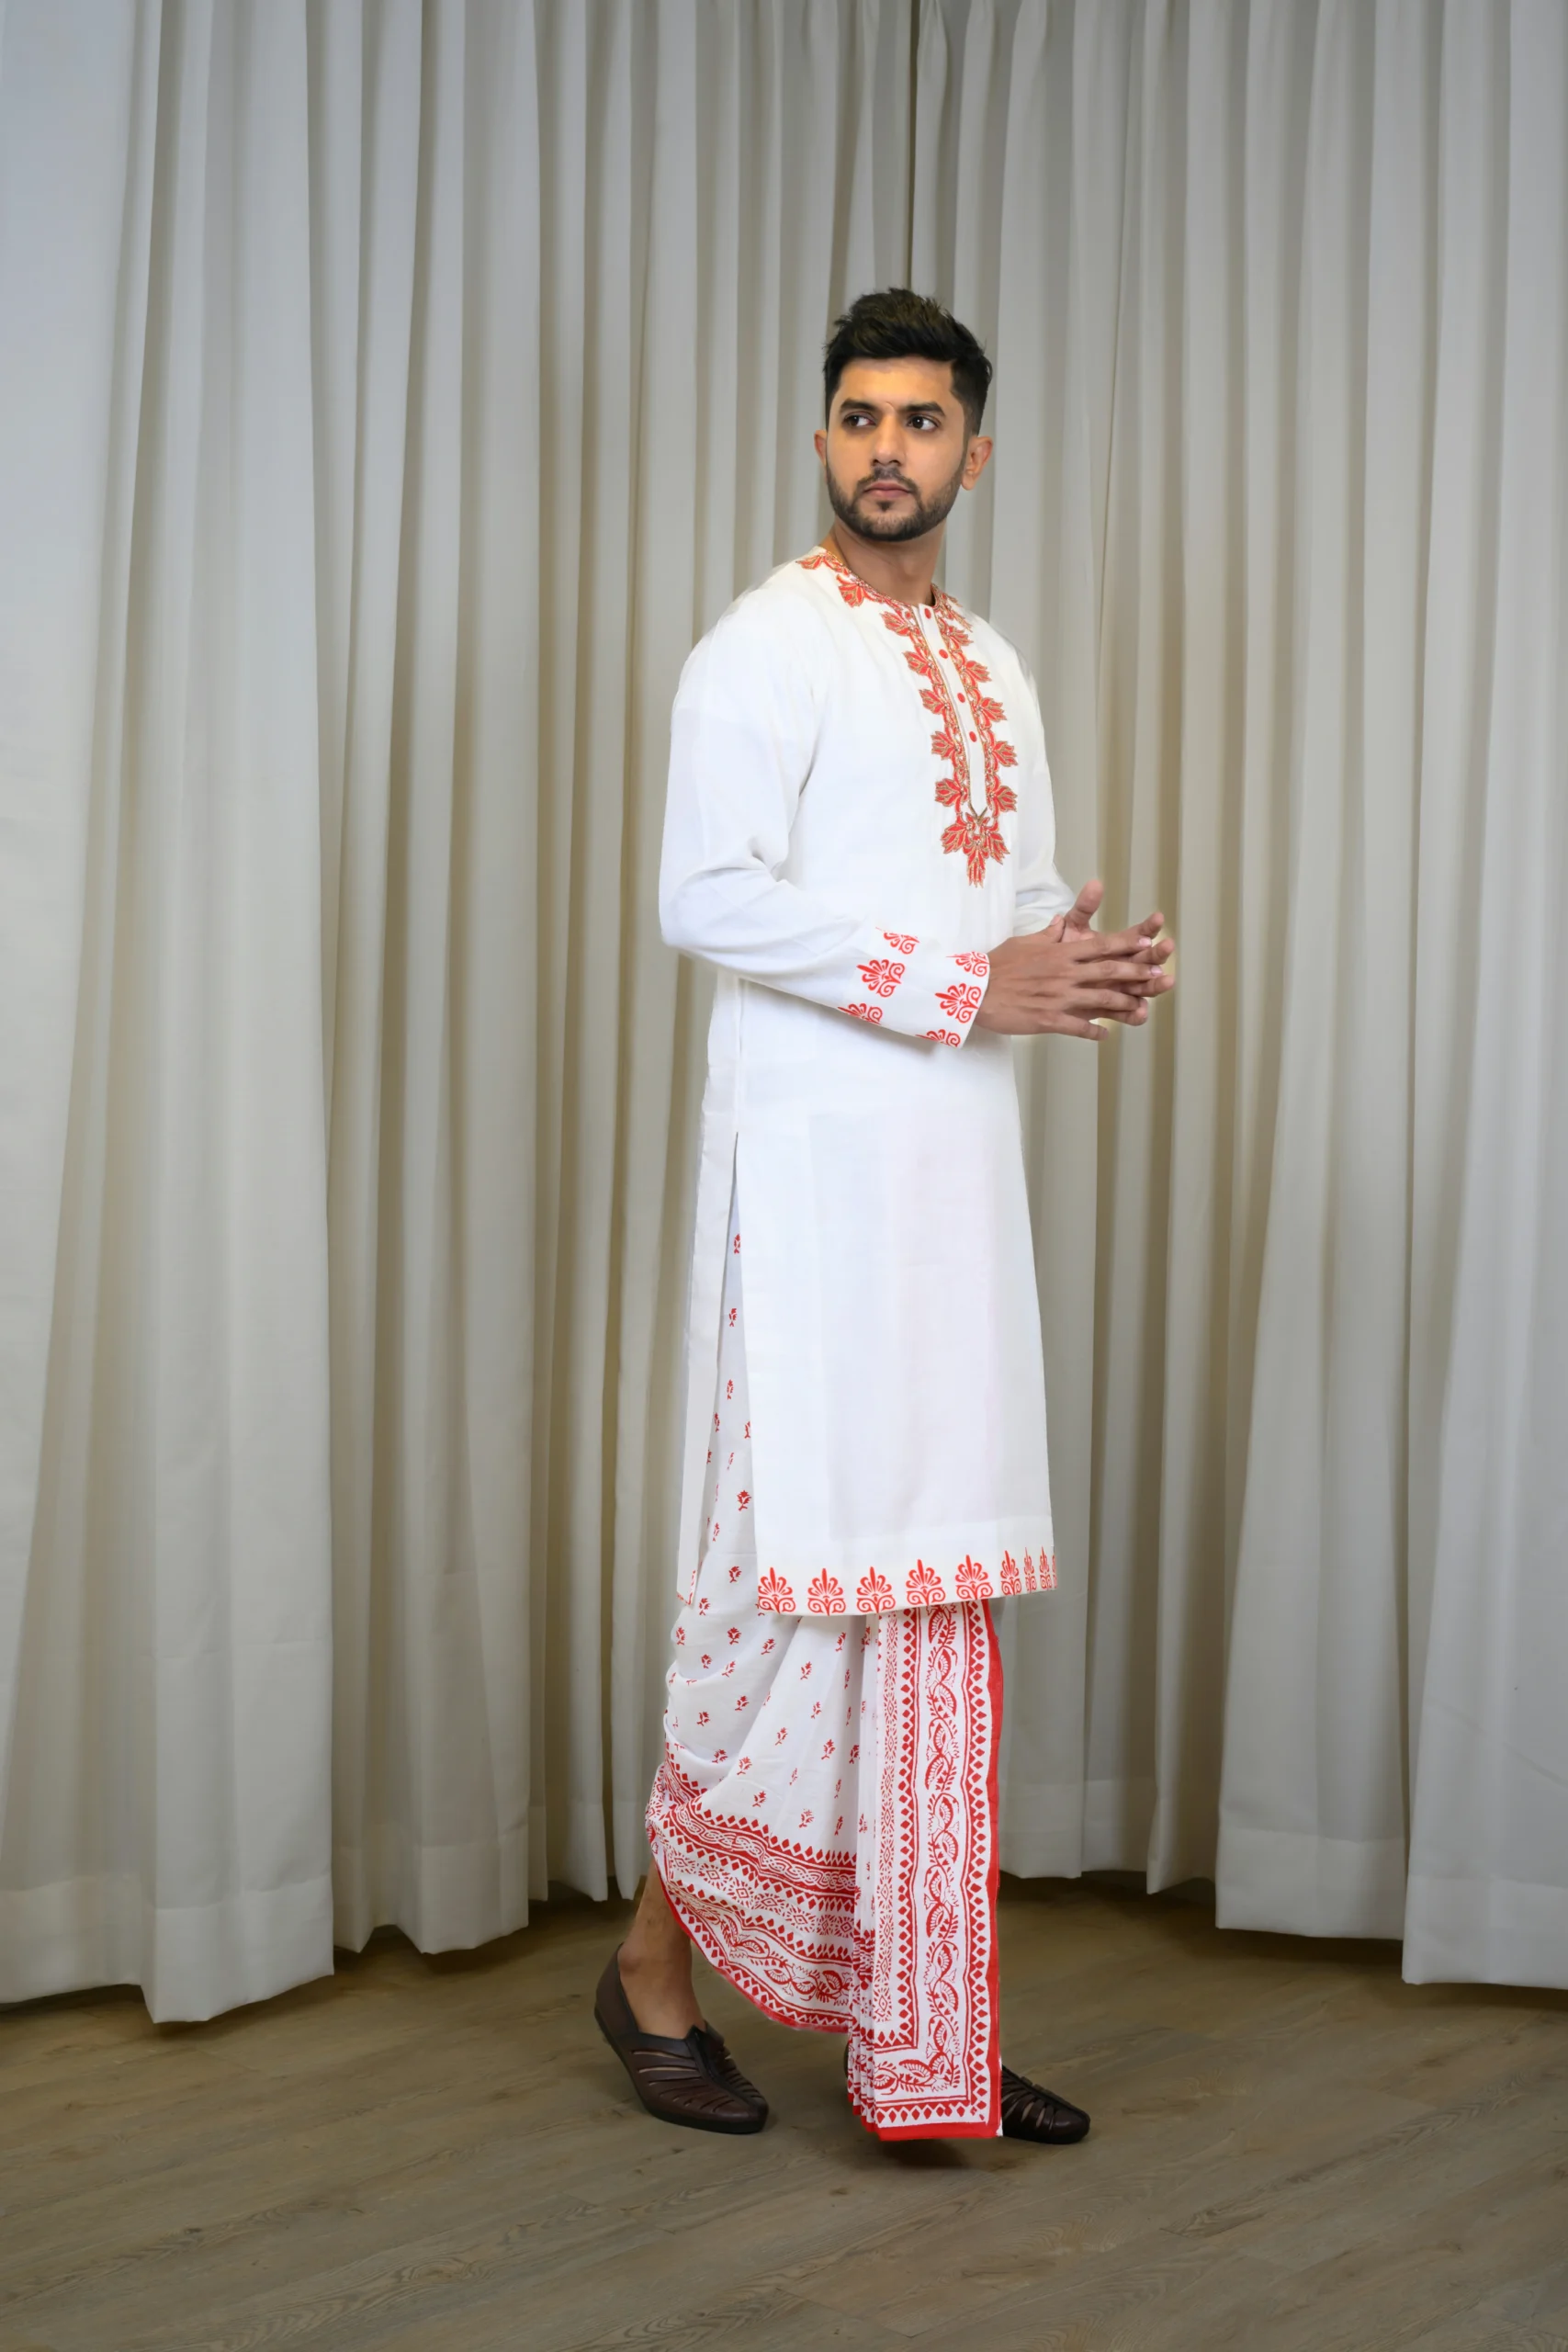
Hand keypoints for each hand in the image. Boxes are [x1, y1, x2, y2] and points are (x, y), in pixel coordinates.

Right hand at [974, 879, 1173, 1038]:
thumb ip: (1048, 934)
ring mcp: (1058, 997)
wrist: (975, 990)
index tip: (1147, 943)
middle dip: (1137, 973)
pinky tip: (1106, 1035)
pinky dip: (1094, 1032)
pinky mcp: (1049, 1019)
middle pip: (1109, 971)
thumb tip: (1062, 922)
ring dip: (1124, 1003)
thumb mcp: (1024, 943)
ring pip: (1100, 999)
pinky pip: (1078, 1027)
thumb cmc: (997, 965)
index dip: (1126, 944)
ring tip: (1141, 1007)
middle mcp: (1064, 973)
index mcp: (1059, 952)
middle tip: (1158, 976)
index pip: (1100, 946)